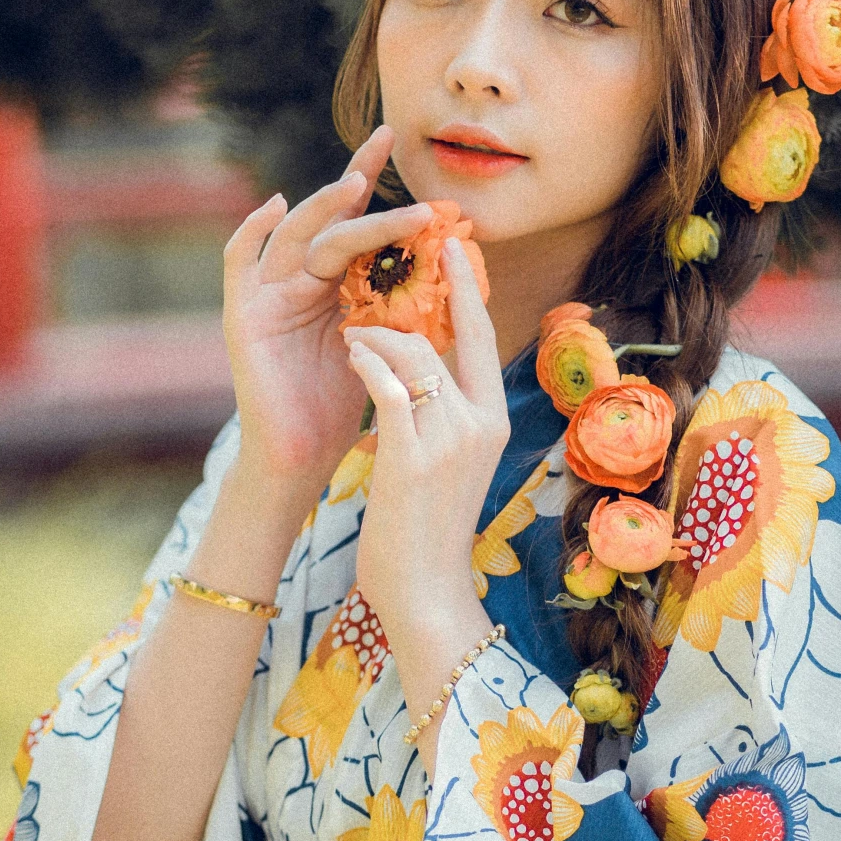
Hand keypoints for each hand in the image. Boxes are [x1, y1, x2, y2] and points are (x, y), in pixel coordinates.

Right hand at [222, 126, 443, 512]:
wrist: (301, 457)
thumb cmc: (344, 407)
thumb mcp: (383, 343)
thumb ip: (397, 304)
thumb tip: (446, 266)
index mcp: (332, 285)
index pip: (354, 223)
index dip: (372, 184)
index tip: (398, 144)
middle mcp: (297, 281)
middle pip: (329, 220)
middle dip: (357, 182)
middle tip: (388, 148)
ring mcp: (267, 294)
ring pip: (297, 234)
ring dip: (326, 207)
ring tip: (356, 183)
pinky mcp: (242, 315)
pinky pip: (239, 260)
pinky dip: (251, 230)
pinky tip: (273, 204)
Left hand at [344, 242, 508, 763]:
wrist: (425, 592)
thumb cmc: (427, 530)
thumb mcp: (450, 463)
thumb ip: (445, 416)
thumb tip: (426, 372)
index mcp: (492, 420)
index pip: (483, 338)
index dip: (469, 289)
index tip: (455, 248)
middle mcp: (480, 422)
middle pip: (454, 332)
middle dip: (428, 289)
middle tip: (395, 258)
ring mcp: (450, 439)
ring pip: (412, 353)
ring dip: (374, 334)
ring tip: (349, 334)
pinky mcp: (412, 455)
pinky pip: (388, 386)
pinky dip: (365, 362)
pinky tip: (348, 355)